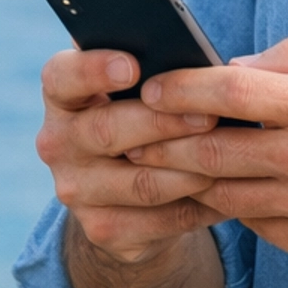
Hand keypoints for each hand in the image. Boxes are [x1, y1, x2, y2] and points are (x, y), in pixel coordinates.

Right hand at [36, 48, 225, 264]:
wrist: (128, 196)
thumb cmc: (141, 117)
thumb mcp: (136, 90)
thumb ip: (148, 67)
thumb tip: (190, 58)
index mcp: (62, 95)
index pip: (61, 76)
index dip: (93, 69)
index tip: (132, 66)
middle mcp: (57, 142)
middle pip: (106, 130)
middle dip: (163, 122)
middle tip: (209, 115)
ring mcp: (76, 190)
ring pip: (140, 182)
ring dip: (190, 169)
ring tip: (230, 155)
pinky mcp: (102, 229)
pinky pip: (159, 220)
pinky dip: (199, 205)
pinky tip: (228, 190)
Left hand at [128, 38, 287, 271]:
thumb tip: (230, 67)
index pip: (234, 94)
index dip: (183, 89)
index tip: (150, 87)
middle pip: (214, 152)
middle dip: (161, 142)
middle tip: (126, 134)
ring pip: (224, 194)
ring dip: (181, 180)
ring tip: (149, 164)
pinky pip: (251, 224)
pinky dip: (223, 206)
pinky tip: (202, 191)